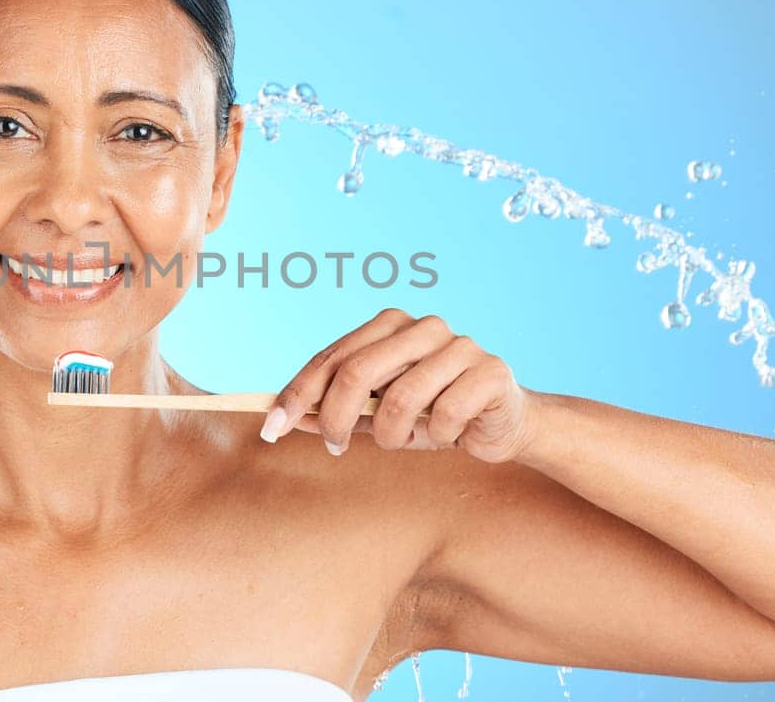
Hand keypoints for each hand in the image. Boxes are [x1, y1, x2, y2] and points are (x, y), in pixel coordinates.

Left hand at [260, 307, 540, 462]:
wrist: (502, 424)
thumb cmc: (433, 415)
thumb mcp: (377, 415)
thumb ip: (335, 412)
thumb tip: (283, 418)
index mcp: (390, 326)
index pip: (331, 357)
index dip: (297, 393)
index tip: (272, 428)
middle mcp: (423, 327)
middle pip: (357, 372)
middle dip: (335, 418)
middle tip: (335, 447)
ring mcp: (460, 345)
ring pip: (400, 398)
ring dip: (392, 435)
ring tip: (402, 440)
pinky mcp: (490, 370)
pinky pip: (445, 414)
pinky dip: (438, 436)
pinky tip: (451, 433)